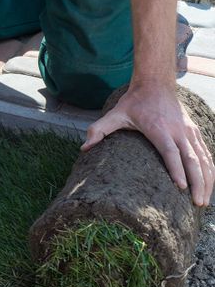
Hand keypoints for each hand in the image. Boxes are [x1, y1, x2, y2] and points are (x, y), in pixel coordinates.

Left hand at [84, 81, 213, 206]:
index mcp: (159, 129)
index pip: (170, 151)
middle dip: (198, 182)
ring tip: (204, 201)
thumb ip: (99, 130)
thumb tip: (84, 148)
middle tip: (198, 203)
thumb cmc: (134, 102)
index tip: (181, 187)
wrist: (156, 83)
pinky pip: (206, 152)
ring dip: (207, 180)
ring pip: (203, 158)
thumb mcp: (114, 114)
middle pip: (192, 159)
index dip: (176, 169)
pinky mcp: (194, 131)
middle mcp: (178, 131)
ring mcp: (188, 131)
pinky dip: (210, 169)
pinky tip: (210, 184)